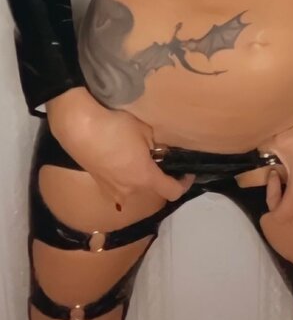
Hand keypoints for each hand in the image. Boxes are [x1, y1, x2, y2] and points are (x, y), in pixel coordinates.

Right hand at [45, 86, 193, 207]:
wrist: (79, 129)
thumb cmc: (115, 128)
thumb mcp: (144, 131)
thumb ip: (156, 146)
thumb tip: (159, 152)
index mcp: (145, 179)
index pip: (173, 192)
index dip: (183, 183)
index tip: (186, 172)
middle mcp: (130, 192)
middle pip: (152, 189)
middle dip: (158, 176)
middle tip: (157, 157)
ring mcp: (111, 191)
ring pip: (134, 188)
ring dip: (139, 177)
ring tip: (136, 157)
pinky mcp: (98, 185)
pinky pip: (118, 185)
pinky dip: (123, 176)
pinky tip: (119, 159)